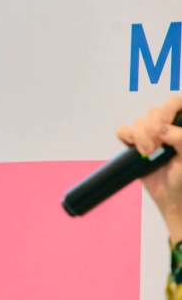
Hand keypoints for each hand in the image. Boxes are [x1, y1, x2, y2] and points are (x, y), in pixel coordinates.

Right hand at [117, 96, 181, 236]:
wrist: (171, 196)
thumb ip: (181, 138)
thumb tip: (162, 129)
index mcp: (181, 127)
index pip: (176, 103)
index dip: (170, 108)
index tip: (166, 123)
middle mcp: (166, 127)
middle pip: (154, 111)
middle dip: (152, 129)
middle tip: (157, 146)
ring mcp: (149, 136)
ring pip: (139, 122)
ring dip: (141, 138)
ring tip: (148, 154)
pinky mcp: (134, 144)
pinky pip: (123, 131)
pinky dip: (126, 136)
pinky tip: (134, 148)